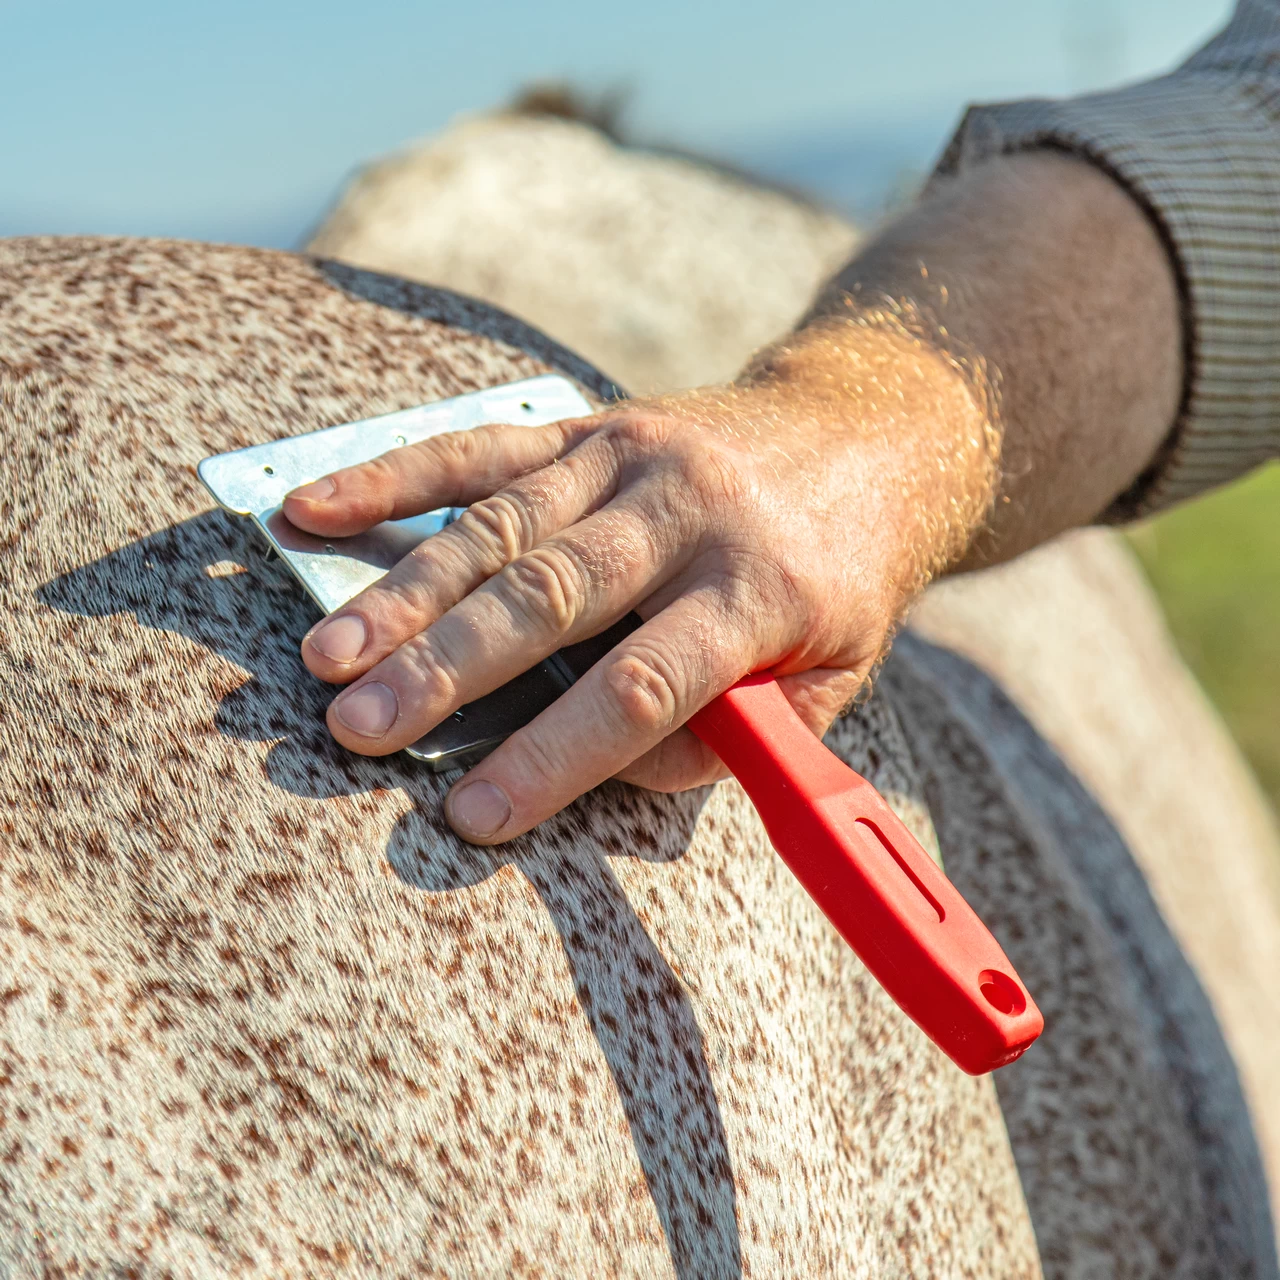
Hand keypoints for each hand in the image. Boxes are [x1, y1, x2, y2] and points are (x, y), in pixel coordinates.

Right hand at [282, 325, 994, 843]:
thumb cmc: (840, 580)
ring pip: (501, 526)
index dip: (556, 756)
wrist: (866, 436)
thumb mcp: (835, 676)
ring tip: (328, 655)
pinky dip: (392, 478)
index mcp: (756, 589)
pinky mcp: (588, 428)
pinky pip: (479, 448)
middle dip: (449, 670)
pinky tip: (314, 506)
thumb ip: (739, 738)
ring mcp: (628, 457)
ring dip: (406, 591)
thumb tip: (619, 767)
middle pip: (551, 597)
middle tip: (360, 730)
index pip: (643, 685)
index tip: (474, 814)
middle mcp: (684, 512)